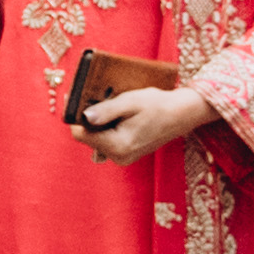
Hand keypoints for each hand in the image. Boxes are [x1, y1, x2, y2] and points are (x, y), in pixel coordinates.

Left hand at [75, 80, 219, 164]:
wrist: (182, 114)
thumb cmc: (158, 105)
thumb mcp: (130, 102)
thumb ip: (106, 110)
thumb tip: (84, 117)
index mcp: (118, 146)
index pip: (81, 134)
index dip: (74, 115)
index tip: (71, 97)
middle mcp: (119, 157)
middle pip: (88, 136)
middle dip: (88, 117)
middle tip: (95, 96)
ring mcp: (122, 157)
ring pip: (97, 137)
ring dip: (98, 121)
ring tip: (112, 104)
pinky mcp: (126, 154)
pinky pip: (107, 139)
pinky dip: (107, 126)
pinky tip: (118, 114)